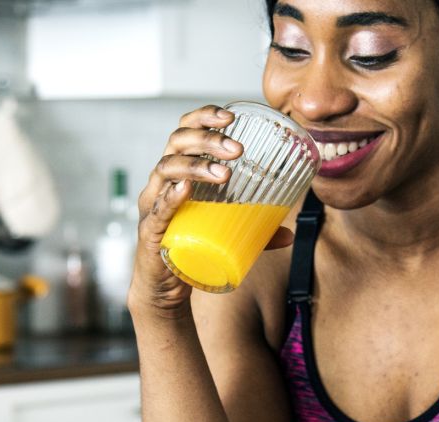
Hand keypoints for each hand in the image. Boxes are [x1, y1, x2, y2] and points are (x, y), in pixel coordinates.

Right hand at [129, 105, 242, 317]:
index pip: (184, 131)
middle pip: (176, 144)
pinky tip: (184, 190)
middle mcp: (160, 182)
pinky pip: (155, 211)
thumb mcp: (224, 232)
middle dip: (207, 140)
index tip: (230, 116)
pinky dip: (169, 198)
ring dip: (196, 167)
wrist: (163, 288)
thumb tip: (290, 234)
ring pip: (165, 171)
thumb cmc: (190, 248)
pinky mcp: (149, 233)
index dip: (204, 117)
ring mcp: (152, 206)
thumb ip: (255, 231)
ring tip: (224, 175)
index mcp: (178, 173)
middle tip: (237, 150)